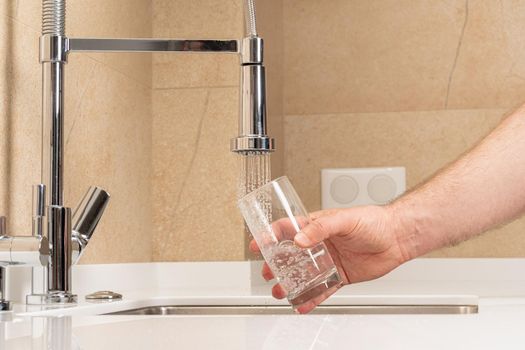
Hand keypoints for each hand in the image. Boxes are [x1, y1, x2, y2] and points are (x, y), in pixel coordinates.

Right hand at [250, 205, 415, 313]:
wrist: (396, 237)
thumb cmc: (373, 221)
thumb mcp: (344, 219)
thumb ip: (320, 228)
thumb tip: (299, 239)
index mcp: (317, 226)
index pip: (288, 229)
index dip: (271, 235)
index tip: (258, 244)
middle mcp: (320, 244)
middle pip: (291, 255)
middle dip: (276, 264)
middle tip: (268, 272)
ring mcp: (328, 261)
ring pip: (304, 274)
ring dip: (290, 283)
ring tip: (280, 291)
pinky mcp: (339, 276)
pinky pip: (322, 289)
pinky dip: (311, 297)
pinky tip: (302, 304)